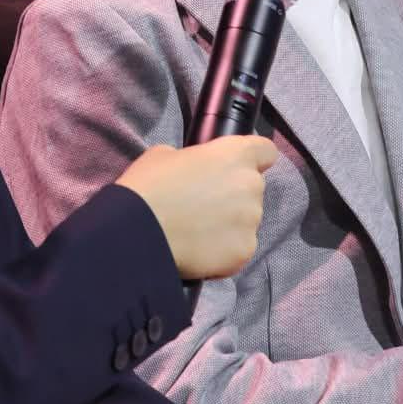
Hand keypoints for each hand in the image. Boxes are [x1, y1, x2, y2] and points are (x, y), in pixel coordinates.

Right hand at [116, 136, 274, 278]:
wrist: (137, 232)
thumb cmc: (148, 187)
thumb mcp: (166, 155)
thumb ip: (194, 159)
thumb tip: (196, 171)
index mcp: (236, 155)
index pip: (266, 151)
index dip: (253, 159)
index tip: (236, 169)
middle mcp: (251, 186)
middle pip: (252, 189)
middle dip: (234, 196)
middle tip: (202, 205)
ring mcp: (250, 221)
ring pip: (246, 221)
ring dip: (229, 224)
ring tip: (197, 231)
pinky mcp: (244, 252)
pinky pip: (239, 248)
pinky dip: (223, 250)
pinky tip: (199, 250)